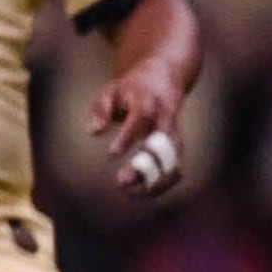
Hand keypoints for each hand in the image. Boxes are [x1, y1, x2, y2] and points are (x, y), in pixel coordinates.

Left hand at [90, 64, 186, 201]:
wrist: (166, 77)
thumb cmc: (131, 88)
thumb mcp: (111, 90)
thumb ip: (100, 110)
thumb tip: (93, 132)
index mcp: (148, 102)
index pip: (140, 119)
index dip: (127, 137)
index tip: (112, 154)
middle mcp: (165, 120)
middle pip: (162, 146)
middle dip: (146, 166)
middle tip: (122, 182)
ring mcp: (174, 134)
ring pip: (174, 162)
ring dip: (156, 181)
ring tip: (131, 193)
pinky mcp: (177, 146)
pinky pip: (176, 168)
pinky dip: (163, 183)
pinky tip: (141, 192)